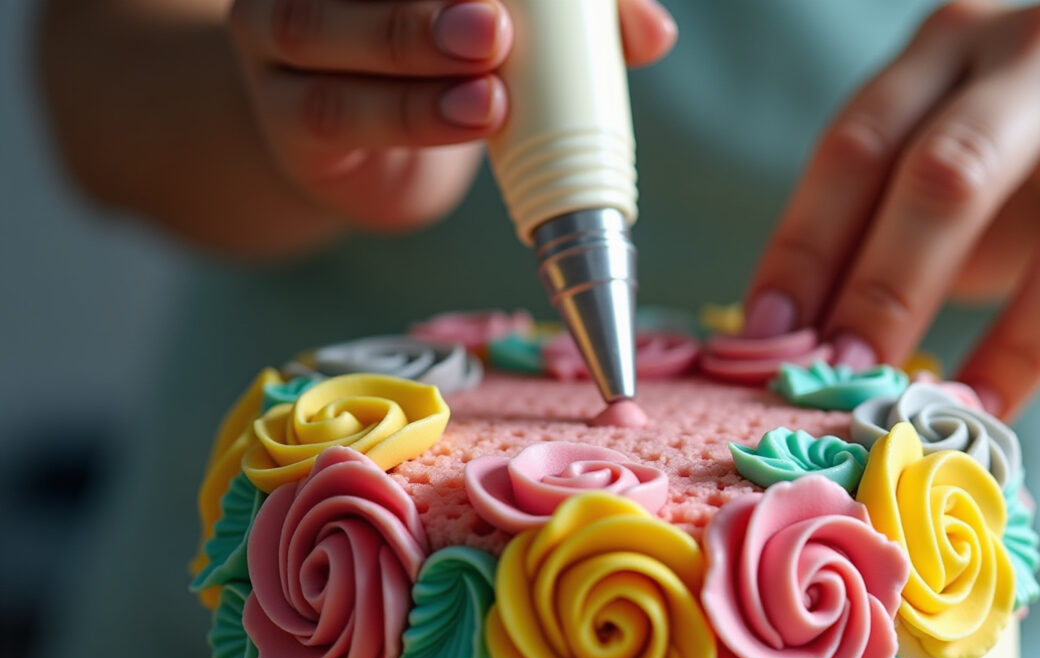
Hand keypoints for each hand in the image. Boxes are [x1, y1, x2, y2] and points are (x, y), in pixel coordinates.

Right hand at [227, 0, 675, 230]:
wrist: (359, 154)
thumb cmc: (443, 60)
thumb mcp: (512, 24)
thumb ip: (578, 17)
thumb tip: (655, 33)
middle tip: (499, 20)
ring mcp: (278, 35)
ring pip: (324, 29)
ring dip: (411, 45)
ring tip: (493, 80)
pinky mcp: (287, 114)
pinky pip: (335, 109)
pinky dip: (410, 113)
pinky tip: (472, 112)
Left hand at [743, 0, 1039, 418]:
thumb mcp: (950, 169)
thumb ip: (873, 232)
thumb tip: (777, 337)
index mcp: (957, 39)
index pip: (860, 142)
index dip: (808, 246)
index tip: (771, 339)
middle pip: (954, 175)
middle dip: (893, 291)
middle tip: (855, 381)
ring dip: (1020, 347)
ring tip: (974, 409)